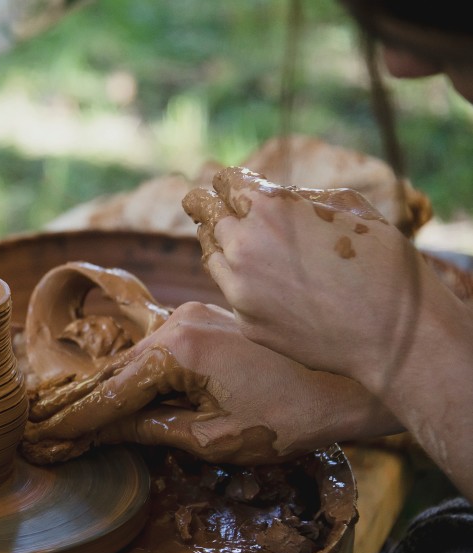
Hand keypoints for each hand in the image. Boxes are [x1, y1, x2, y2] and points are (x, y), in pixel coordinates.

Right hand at [23, 302, 399, 464]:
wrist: (345, 382)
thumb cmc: (288, 416)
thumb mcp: (213, 436)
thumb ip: (151, 429)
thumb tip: (101, 432)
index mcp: (176, 350)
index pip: (110, 393)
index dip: (75, 421)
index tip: (41, 438)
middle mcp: (175, 324)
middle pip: (114, 373)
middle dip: (77, 406)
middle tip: (37, 429)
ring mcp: (189, 318)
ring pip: (132, 362)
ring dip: (103, 392)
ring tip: (60, 416)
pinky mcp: (202, 322)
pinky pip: (155, 354)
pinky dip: (132, 379)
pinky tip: (108, 396)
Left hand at [184, 166, 456, 390]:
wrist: (393, 334)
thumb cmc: (383, 263)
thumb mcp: (348, 207)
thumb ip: (299, 197)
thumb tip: (269, 194)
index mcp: (268, 209)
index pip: (225, 182)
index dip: (228, 180)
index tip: (227, 182)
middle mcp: (243, 246)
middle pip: (205, 214)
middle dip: (205, 204)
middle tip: (196, 200)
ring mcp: (239, 289)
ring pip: (210, 255)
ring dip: (217, 243)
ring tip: (223, 236)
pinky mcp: (245, 322)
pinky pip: (230, 292)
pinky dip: (237, 280)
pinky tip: (253, 278)